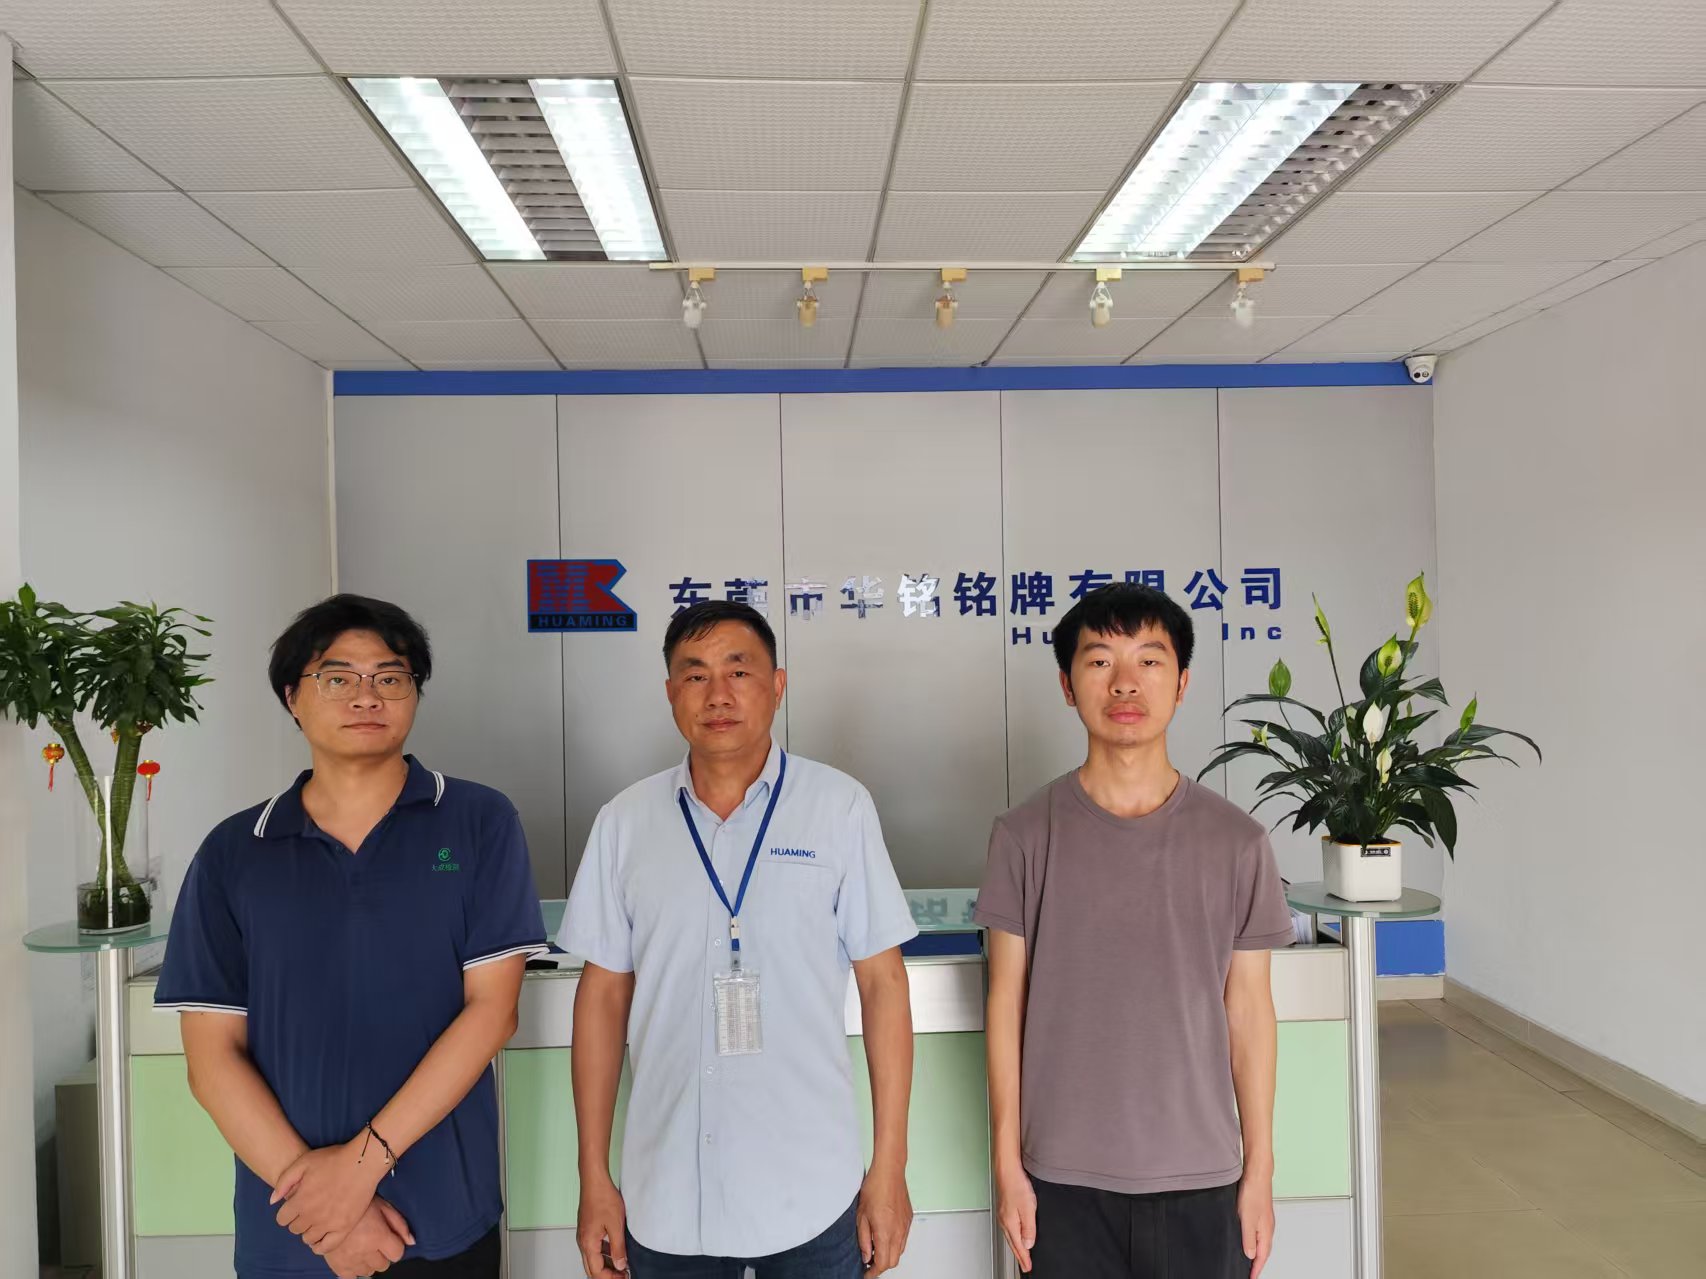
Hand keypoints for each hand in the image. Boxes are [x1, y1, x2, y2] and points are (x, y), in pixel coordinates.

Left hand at [272, 1138, 387, 1248]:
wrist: (363, 1162)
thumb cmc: (333, 1159)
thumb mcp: (303, 1162)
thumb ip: (284, 1181)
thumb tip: (272, 1201)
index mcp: (300, 1201)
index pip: (282, 1219)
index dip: (286, 1212)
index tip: (295, 1205)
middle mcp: (312, 1216)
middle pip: (295, 1229)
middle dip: (297, 1220)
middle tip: (308, 1209)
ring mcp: (328, 1224)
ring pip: (308, 1238)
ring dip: (308, 1231)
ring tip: (316, 1220)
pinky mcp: (344, 1228)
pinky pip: (327, 1247)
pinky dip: (320, 1246)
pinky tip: (320, 1238)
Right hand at [321, 1198, 412, 1278]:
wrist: (328, 1202)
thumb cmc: (357, 1201)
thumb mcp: (383, 1206)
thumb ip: (399, 1224)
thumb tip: (411, 1241)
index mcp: (377, 1235)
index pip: (397, 1254)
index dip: (395, 1246)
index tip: (389, 1239)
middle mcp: (364, 1251)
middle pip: (383, 1265)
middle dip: (382, 1254)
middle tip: (374, 1241)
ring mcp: (349, 1259)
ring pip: (368, 1271)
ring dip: (368, 1261)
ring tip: (362, 1246)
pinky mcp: (336, 1264)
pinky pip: (351, 1276)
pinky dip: (353, 1268)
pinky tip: (353, 1256)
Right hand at [577, 1174, 628, 1274]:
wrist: (594, 1181)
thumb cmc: (602, 1198)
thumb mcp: (616, 1225)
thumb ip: (618, 1248)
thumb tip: (620, 1265)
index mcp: (588, 1244)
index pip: (597, 1272)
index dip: (611, 1278)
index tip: (624, 1277)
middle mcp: (583, 1242)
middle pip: (592, 1268)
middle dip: (607, 1275)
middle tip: (622, 1275)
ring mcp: (584, 1235)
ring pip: (593, 1258)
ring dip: (606, 1264)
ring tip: (622, 1264)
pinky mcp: (587, 1229)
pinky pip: (594, 1247)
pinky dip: (604, 1253)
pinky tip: (615, 1250)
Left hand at [857, 1162, 911, 1275]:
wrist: (889, 1171)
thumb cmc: (874, 1188)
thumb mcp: (861, 1216)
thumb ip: (863, 1239)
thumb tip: (866, 1256)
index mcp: (885, 1233)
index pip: (882, 1263)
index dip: (873, 1272)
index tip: (866, 1273)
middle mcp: (898, 1232)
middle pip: (893, 1261)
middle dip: (881, 1266)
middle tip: (869, 1262)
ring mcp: (905, 1226)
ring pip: (899, 1251)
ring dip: (888, 1255)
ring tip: (875, 1248)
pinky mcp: (909, 1219)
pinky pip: (903, 1239)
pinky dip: (895, 1244)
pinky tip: (885, 1236)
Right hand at [995, 1160, 1036, 1272]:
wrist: (1007, 1169)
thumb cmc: (1016, 1185)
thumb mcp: (1028, 1208)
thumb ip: (1029, 1228)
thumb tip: (1028, 1244)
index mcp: (1010, 1223)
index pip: (1018, 1246)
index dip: (1024, 1258)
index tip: (1028, 1267)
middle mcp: (1004, 1221)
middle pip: (1012, 1243)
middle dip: (1019, 1255)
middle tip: (1024, 1265)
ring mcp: (1003, 1215)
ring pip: (1010, 1236)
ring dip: (1016, 1246)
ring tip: (1021, 1254)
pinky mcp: (1004, 1208)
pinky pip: (1009, 1228)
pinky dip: (1013, 1236)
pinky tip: (1016, 1234)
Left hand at [1237, 1168, 1275, 1278]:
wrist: (1257, 1174)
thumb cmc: (1253, 1192)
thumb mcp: (1247, 1218)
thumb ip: (1248, 1238)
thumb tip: (1250, 1254)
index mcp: (1266, 1232)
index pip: (1262, 1256)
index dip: (1256, 1269)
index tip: (1251, 1278)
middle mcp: (1267, 1228)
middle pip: (1264, 1252)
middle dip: (1257, 1264)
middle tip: (1250, 1274)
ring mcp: (1265, 1221)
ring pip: (1262, 1243)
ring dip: (1257, 1254)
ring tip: (1250, 1262)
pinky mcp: (1260, 1214)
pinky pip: (1258, 1234)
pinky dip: (1254, 1242)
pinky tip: (1249, 1240)